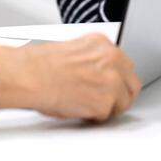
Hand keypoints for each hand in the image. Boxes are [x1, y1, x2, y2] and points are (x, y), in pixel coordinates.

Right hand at [0, 34, 140, 120]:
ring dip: (109, 107)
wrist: (29, 75)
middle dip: (121, 93)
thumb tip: (94, 74)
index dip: (116, 78)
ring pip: (124, 102)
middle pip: (132, 83)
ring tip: (90, 106)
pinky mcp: (105, 102)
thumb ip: (91, 60)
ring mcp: (111, 81)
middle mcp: (111, 59)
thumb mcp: (71, 50)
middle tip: (107, 101)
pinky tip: (80, 109)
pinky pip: (106, 115)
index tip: (110, 84)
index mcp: (101, 43)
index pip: (123, 64)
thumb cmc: (38, 64)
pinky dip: (94, 116)